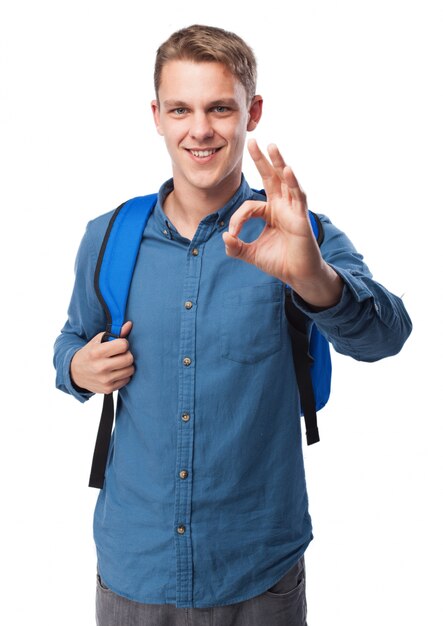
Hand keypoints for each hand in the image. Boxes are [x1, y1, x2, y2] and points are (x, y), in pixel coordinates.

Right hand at [70, 321, 134, 393]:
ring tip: (118, 363)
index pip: (123, 345)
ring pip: (130, 369)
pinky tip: (116, 371)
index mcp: (97, 352)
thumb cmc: (89, 353)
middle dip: (127, 354)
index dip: (123, 343)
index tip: (119, 345)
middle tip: (121, 354)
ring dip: (127, 365)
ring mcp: (104, 380)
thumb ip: (115, 333)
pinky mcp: (108, 389)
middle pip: (129, 358)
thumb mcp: (98, 341)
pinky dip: (124, 375)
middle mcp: (100, 367)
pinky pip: (127, 380)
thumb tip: (130, 325)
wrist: (75, 373)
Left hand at [222, 140, 342, 307]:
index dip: (238, 218)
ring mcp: (293, 210)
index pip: (250, 206)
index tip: (233, 235)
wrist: (298, 276)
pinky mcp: (301, 217)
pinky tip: (286, 169)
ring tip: (272, 146)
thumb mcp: (251, 254)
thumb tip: (224, 237)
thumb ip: (236, 247)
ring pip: (285, 182)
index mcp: (270, 212)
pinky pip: (297, 196)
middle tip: (252, 141)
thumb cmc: (279, 262)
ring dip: (278, 163)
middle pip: (270, 178)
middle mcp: (282, 206)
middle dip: (261, 160)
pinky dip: (292, 183)